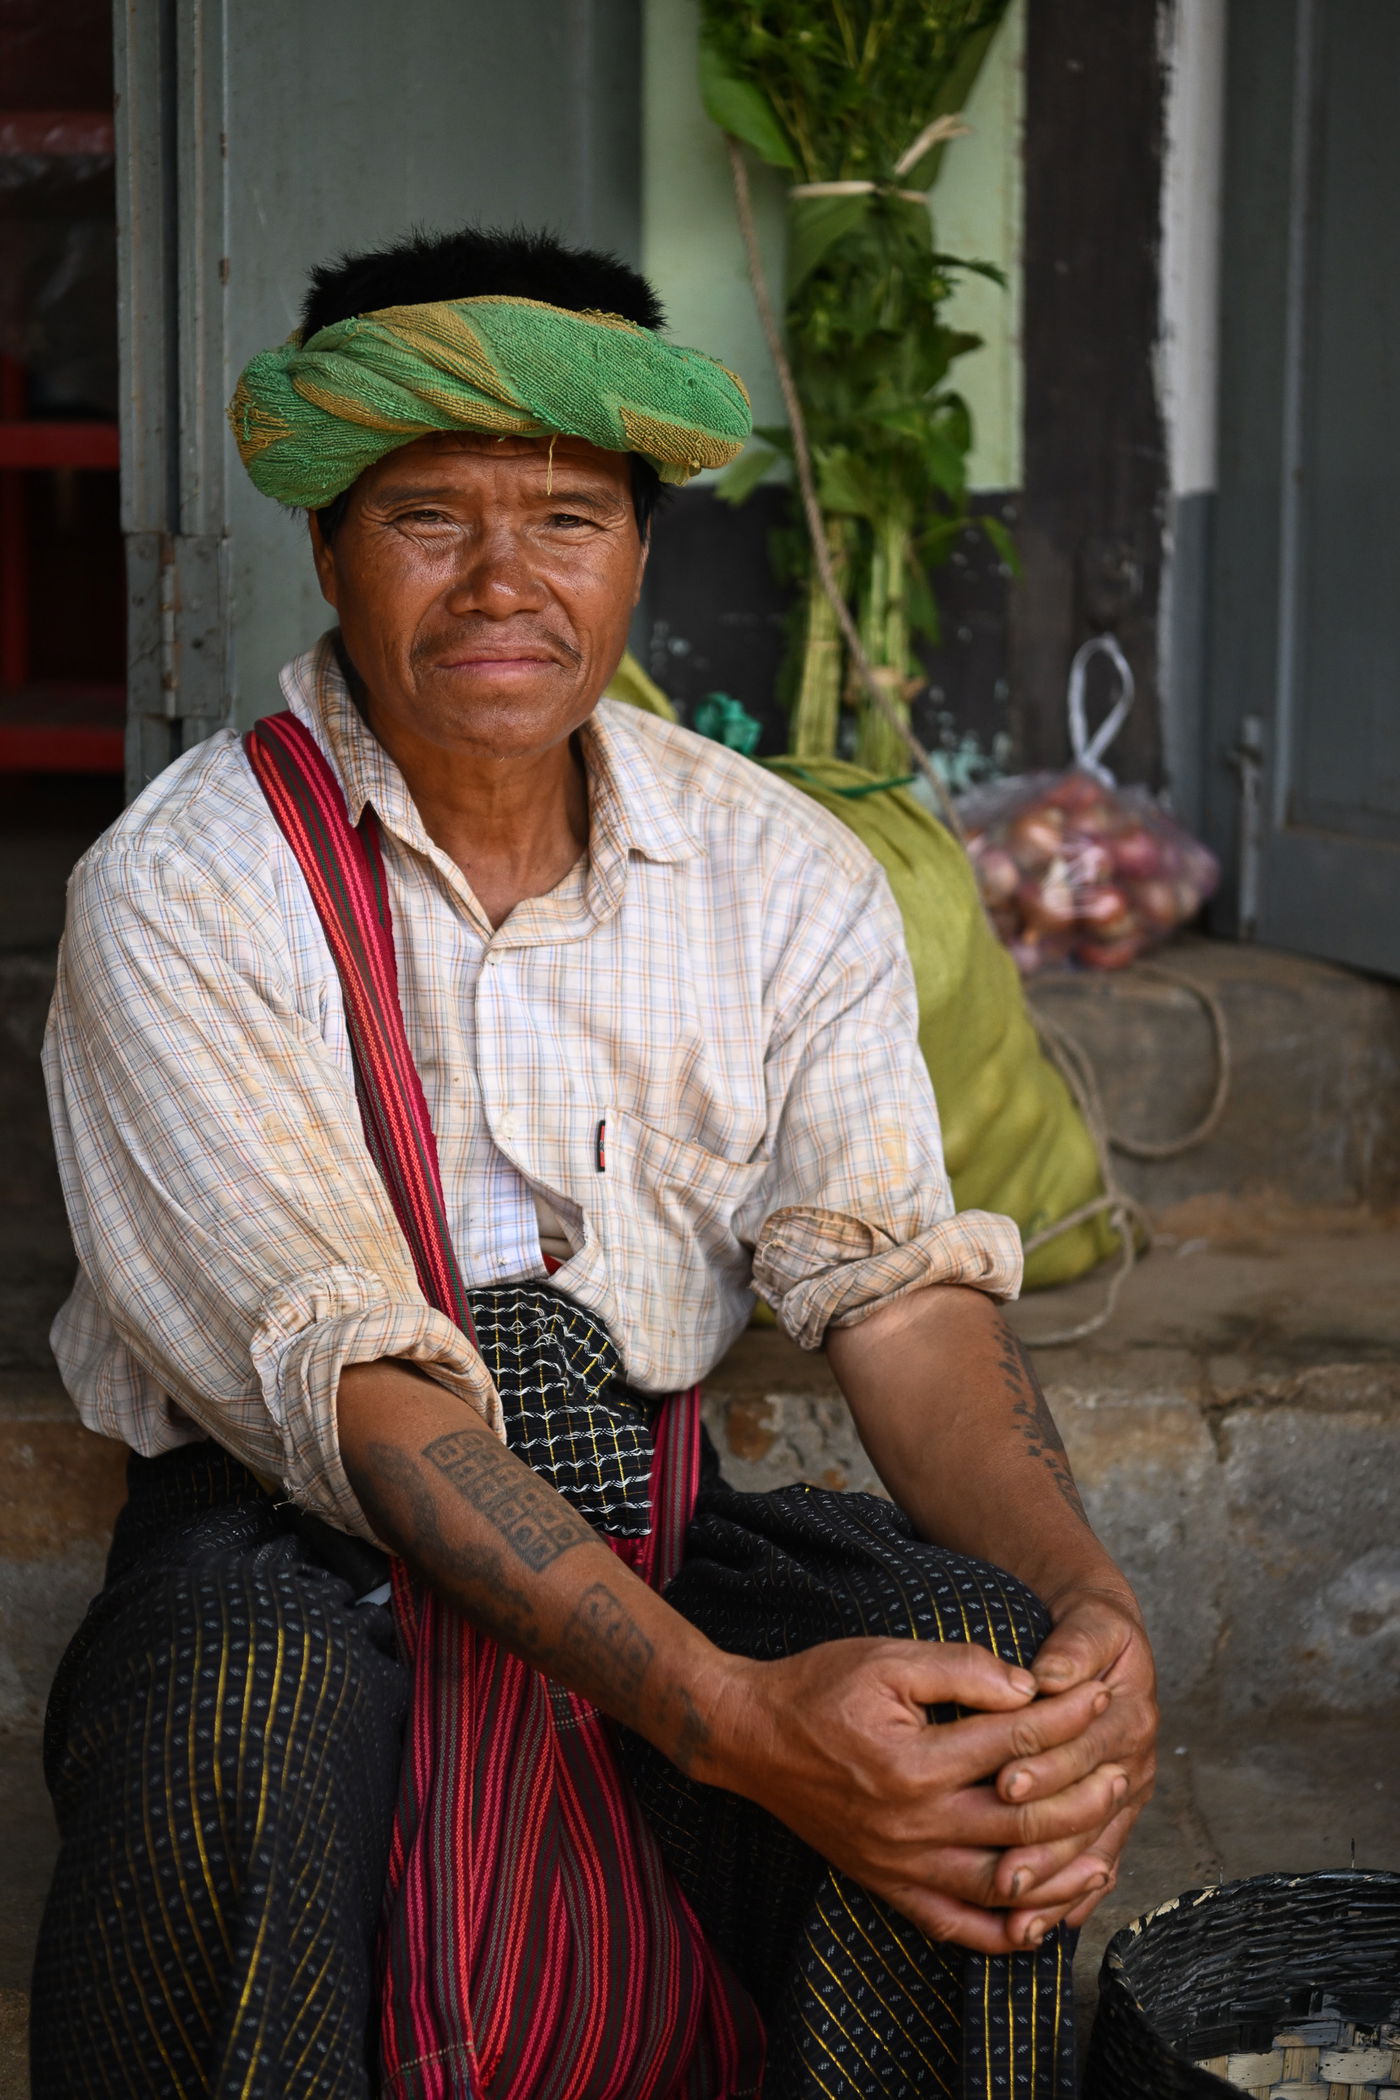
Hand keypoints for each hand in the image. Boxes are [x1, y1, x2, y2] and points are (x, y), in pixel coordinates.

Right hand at [705, 1635, 1128, 1954]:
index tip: (1102, 1695)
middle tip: (1122, 1773)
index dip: (1066, 1717)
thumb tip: (1028, 1686)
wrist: (750, 1738)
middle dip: (1083, 1797)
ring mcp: (901, 1864)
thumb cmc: (818, 1688)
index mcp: (914, 1761)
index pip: (1016, 1743)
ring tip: (1105, 1854)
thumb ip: (960, 1667)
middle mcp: (913, 1822)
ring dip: (1062, 1875)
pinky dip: (1007, 1934)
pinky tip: (1045, 1921)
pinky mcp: (889, 1887)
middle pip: (1024, 1821)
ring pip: (1004, 1886)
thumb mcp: (886, 1657)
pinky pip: (958, 1927)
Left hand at [989, 1585, 1157, 1938]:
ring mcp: (1126, 1794)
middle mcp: (1134, 1761)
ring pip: (1093, 1849)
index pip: (1085, 1749)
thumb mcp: (1089, 1623)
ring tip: (1017, 1917)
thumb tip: (1051, 1676)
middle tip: (1003, 1871)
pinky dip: (1071, 1896)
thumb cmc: (1088, 1628)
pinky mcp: (1113, 1815)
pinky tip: (1042, 1927)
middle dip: (1044, 1841)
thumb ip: (1073, 1646)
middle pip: (1087, 1811)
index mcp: (1130, 1713)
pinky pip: (1096, 1863)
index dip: (1046, 1767)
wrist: (1105, 1637)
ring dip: (1055, 1885)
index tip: (1004, 1782)